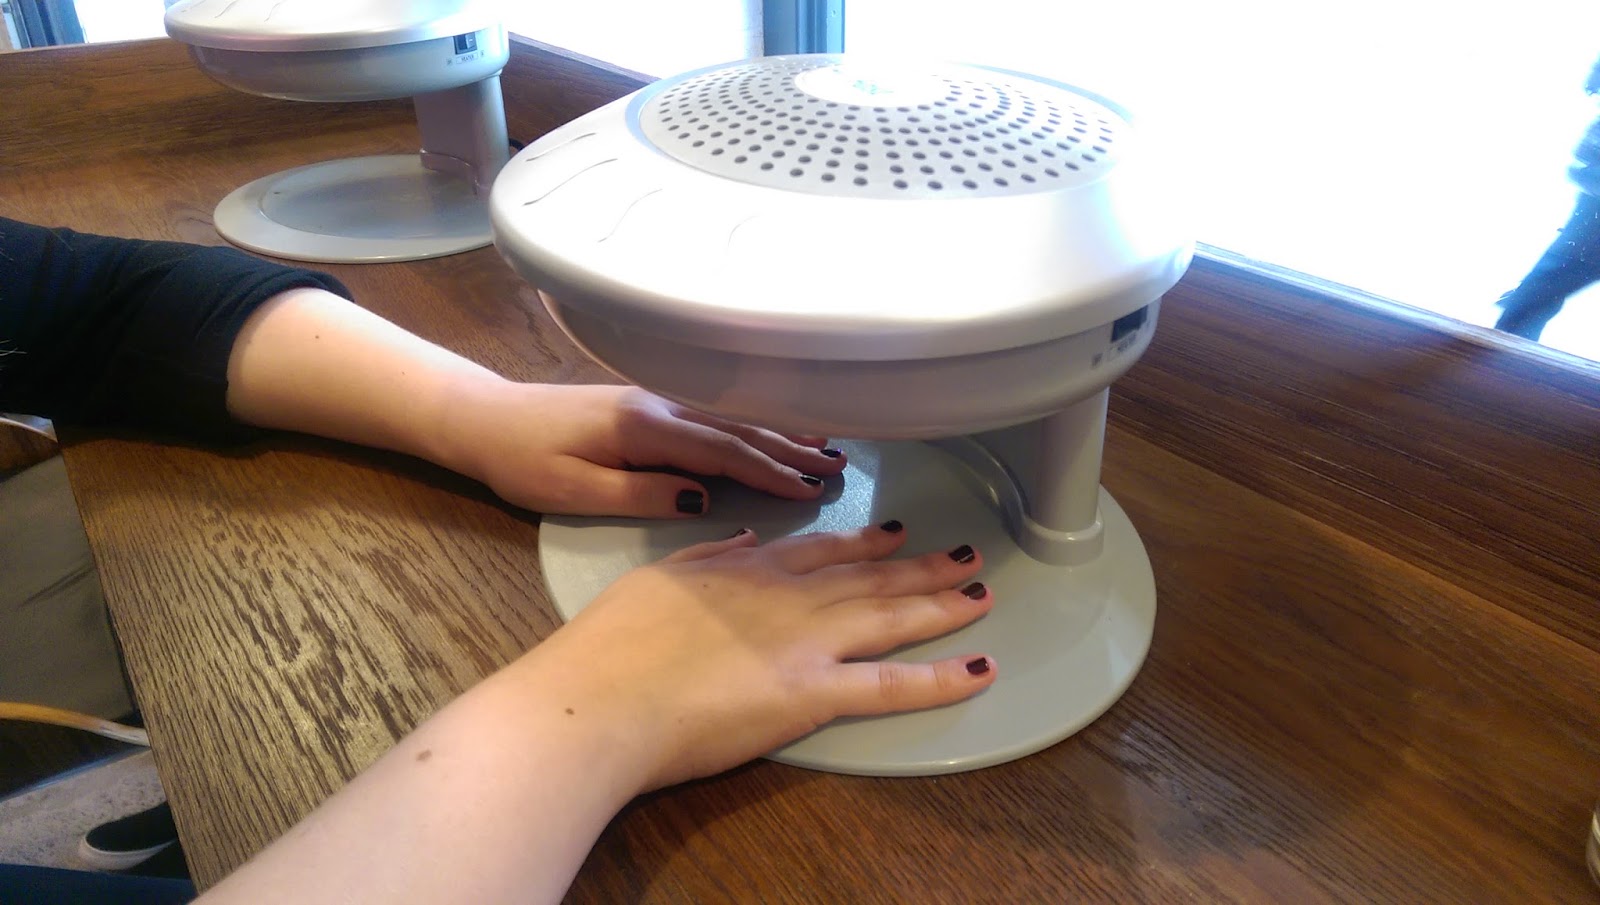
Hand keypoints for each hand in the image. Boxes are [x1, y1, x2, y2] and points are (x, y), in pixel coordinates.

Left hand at [443, 383, 846, 516]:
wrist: (483, 418)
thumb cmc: (521, 460)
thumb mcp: (573, 492)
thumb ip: (640, 494)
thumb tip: (703, 499)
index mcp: (643, 430)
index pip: (721, 453)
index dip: (769, 472)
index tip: (811, 491)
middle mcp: (658, 407)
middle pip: (736, 430)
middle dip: (790, 451)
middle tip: (839, 471)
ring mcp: (655, 401)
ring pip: (730, 419)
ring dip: (779, 434)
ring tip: (827, 447)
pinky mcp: (648, 406)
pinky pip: (713, 415)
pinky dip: (751, 424)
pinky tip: (773, 428)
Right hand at [516, 521, 997, 790]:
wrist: (600, 696)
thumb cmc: (611, 645)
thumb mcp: (658, 577)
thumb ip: (708, 555)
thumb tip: (744, 536)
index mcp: (747, 566)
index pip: (821, 548)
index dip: (865, 540)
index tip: (896, 532)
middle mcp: (788, 595)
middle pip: (870, 576)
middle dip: (922, 566)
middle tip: (966, 556)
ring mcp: (806, 641)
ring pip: (891, 616)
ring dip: (942, 603)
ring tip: (983, 592)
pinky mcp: (813, 692)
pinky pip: (891, 685)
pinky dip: (941, 677)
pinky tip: (980, 668)